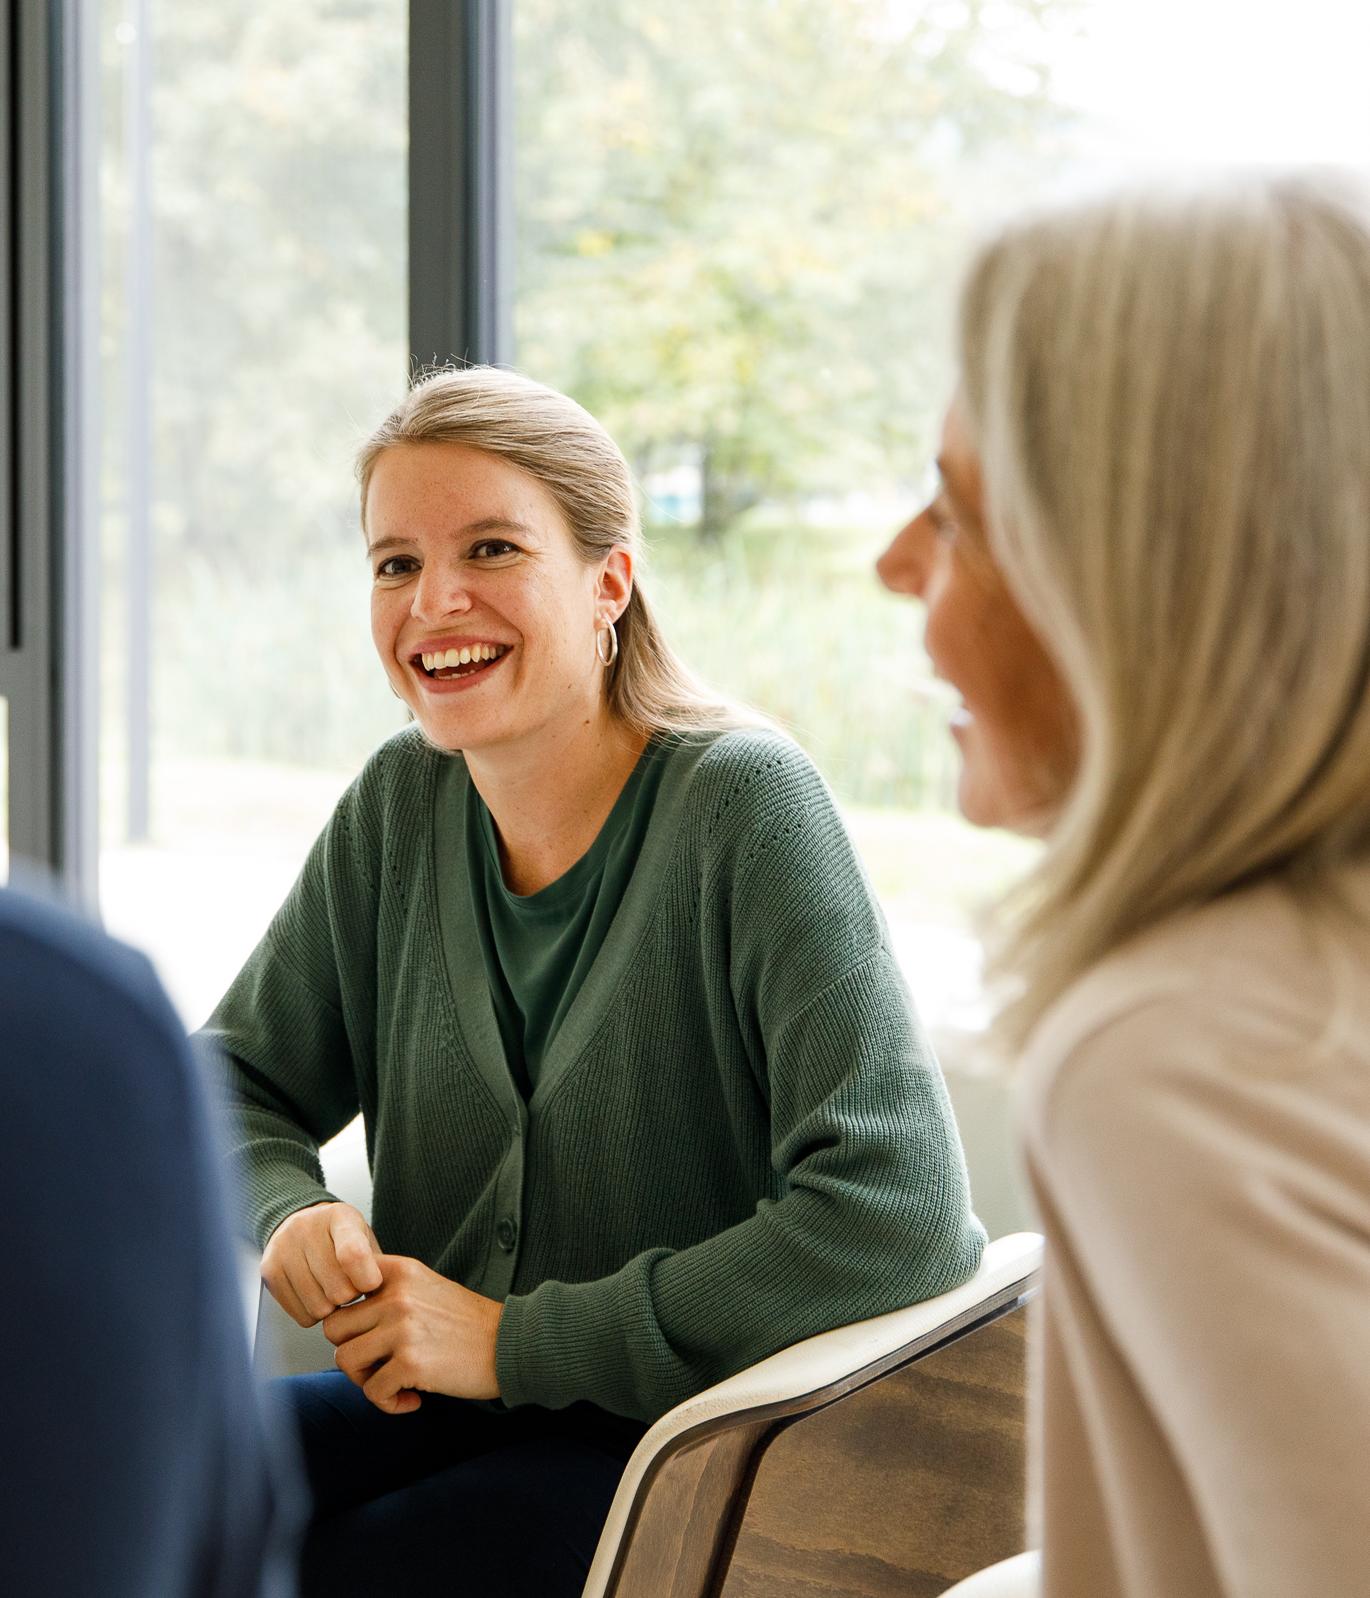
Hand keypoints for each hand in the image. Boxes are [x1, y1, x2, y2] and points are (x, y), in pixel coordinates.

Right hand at [261, 1200, 382, 1327]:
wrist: (301, 1224)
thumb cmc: (341, 1238)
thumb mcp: (365, 1238)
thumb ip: (377, 1264)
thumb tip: (384, 1298)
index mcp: (339, 1217)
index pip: (353, 1254)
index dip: (367, 1279)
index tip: (371, 1285)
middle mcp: (306, 1228)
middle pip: (338, 1289)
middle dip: (350, 1296)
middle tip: (350, 1285)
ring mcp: (283, 1248)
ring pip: (319, 1307)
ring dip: (332, 1308)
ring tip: (332, 1289)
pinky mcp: (269, 1270)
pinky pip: (301, 1315)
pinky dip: (313, 1314)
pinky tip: (316, 1295)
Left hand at [323, 1255, 503, 1414]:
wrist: (511, 1343)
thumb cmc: (468, 1323)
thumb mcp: (427, 1287)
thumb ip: (389, 1293)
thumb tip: (344, 1319)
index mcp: (399, 1271)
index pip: (342, 1287)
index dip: (347, 1316)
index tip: (367, 1333)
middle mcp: (396, 1295)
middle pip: (334, 1329)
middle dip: (352, 1352)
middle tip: (378, 1366)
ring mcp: (402, 1328)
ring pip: (345, 1361)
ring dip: (366, 1380)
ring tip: (394, 1383)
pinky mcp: (410, 1363)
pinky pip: (373, 1392)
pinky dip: (389, 1403)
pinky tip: (413, 1399)